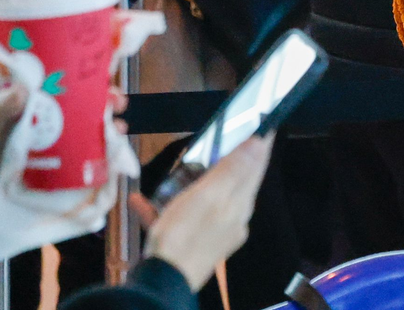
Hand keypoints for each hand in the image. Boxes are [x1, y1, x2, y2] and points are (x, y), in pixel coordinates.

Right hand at [142, 135, 273, 290]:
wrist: (162, 281)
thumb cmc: (185, 233)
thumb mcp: (209, 195)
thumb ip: (234, 170)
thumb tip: (261, 142)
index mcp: (239, 205)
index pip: (256, 167)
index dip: (260, 143)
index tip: (263, 121)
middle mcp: (232, 219)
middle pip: (233, 182)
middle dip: (226, 159)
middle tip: (219, 137)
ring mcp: (212, 233)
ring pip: (205, 199)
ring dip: (191, 181)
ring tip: (177, 166)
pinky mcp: (190, 245)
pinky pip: (179, 219)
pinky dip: (163, 207)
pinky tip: (140, 201)